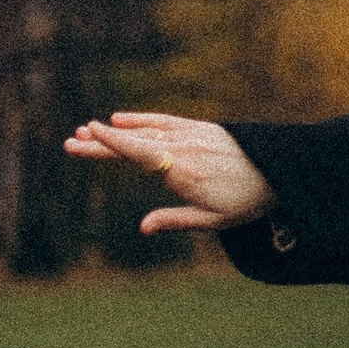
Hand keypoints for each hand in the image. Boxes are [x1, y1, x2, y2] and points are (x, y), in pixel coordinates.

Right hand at [63, 112, 274, 235]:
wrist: (280, 172)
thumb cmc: (245, 202)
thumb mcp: (212, 219)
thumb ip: (175, 220)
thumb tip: (142, 228)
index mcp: (183, 172)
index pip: (141, 153)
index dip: (113, 143)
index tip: (89, 133)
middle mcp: (184, 148)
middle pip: (134, 143)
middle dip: (100, 143)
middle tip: (69, 143)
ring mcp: (191, 135)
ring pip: (146, 131)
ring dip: (115, 132)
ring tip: (85, 132)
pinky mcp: (199, 128)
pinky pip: (165, 121)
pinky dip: (142, 120)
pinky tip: (120, 119)